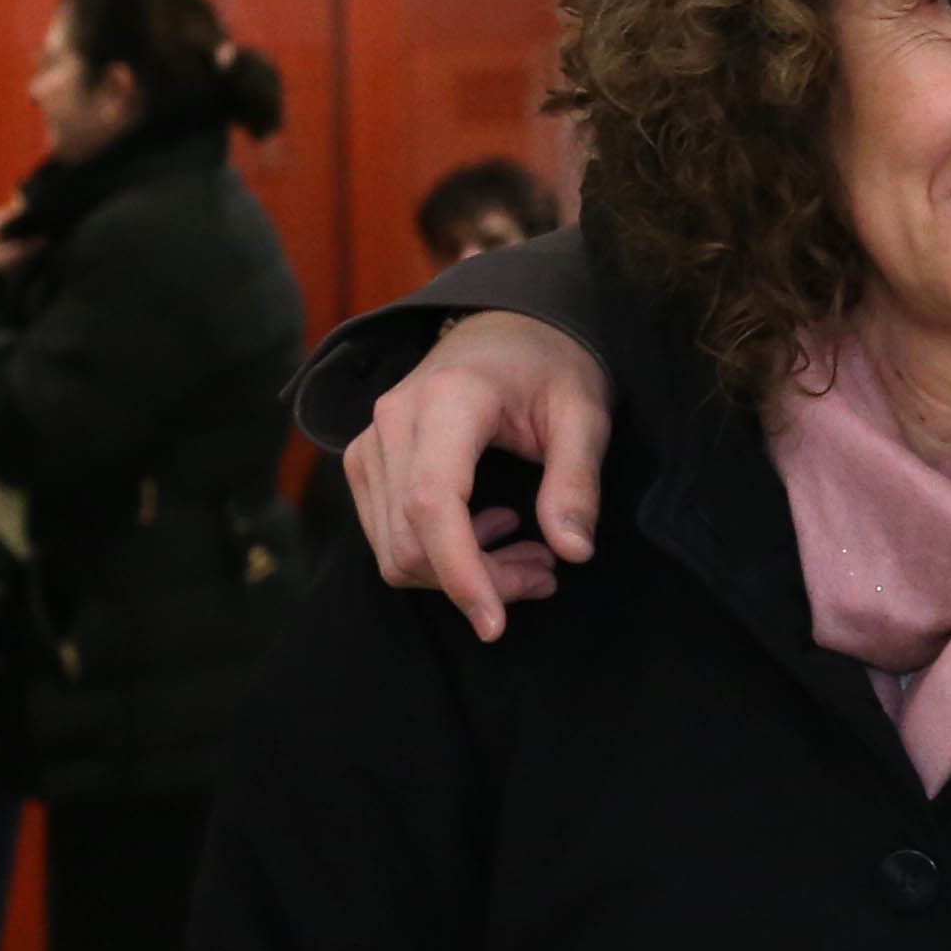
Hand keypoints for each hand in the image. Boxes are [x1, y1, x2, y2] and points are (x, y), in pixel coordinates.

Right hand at [349, 311, 610, 640]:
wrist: (506, 325)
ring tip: (530, 554)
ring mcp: (369, 443)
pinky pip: (388, 533)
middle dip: (477, 580)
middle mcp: (392, 421)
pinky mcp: (365, 461)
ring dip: (460, 572)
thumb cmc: (551, 364)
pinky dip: (438, 554)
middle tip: (546, 574)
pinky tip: (492, 531)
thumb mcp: (585, 413)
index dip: (461, 572)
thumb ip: (577, 481)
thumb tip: (572, 552)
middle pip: (410, 539)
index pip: (433, 505)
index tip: (495, 625)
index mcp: (447, 401)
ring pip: (393, 547)